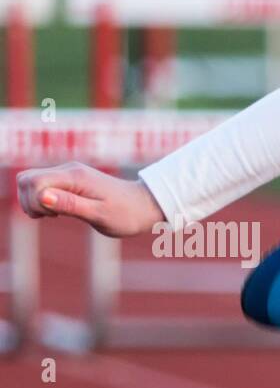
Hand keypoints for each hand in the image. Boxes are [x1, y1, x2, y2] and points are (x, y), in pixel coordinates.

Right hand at [16, 162, 164, 237]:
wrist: (146, 206)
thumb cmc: (127, 214)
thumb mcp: (100, 215)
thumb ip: (70, 205)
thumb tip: (42, 197)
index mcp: (74, 177)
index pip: (33, 181)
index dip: (34, 202)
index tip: (55, 216)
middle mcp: (68, 170)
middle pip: (26, 179)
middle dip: (30, 201)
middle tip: (54, 217)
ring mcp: (68, 174)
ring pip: (31, 182)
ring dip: (35, 202)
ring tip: (58, 215)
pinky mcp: (70, 180)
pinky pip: (42, 186)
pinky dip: (42, 201)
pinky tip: (59, 212)